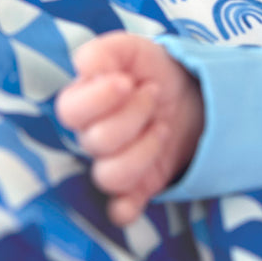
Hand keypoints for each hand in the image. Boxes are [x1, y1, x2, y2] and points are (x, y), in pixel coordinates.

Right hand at [55, 32, 203, 226]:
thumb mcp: (133, 50)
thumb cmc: (152, 71)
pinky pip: (119, 210)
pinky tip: (136, 200)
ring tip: (162, 126)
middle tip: (153, 94)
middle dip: (133, 115)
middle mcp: (92, 139)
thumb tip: (85, 65)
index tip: (128, 82)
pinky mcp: (137, 188)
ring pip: (110, 176)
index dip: (99, 97)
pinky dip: (125, 209)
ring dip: (143, 149)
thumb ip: (105, 51)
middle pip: (97, 141)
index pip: (70, 110)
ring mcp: (113, 165)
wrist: (191, 95)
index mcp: (83, 105)